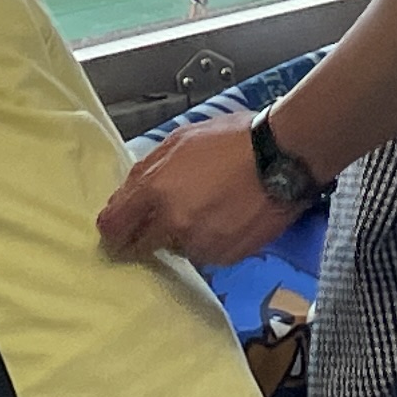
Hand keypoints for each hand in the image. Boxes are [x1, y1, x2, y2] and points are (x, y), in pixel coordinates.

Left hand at [97, 114, 311, 270]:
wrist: (284, 158)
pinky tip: (226, 217)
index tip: (117, 228)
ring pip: (176, 249)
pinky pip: (206, 255)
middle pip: (139, 247)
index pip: (113, 227)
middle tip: (163, 219)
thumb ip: (147, 171)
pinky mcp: (225, 257)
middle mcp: (172, 223)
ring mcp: (199, 244)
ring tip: (207, 209)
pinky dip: (210, 241)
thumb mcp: (180, 140)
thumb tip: (126, 196)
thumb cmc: (233, 139)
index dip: (112, 229)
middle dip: (145, 235)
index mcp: (155, 190)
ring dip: (182, 237)